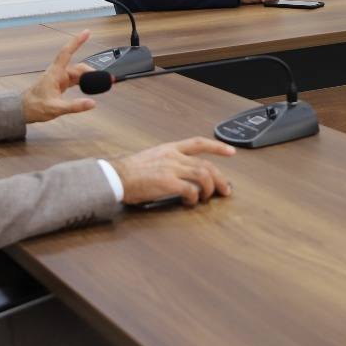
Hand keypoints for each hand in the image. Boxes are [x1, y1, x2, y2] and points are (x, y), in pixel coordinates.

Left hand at [20, 30, 96, 123]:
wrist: (23, 110)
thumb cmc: (34, 106)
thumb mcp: (56, 108)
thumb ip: (75, 106)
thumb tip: (91, 103)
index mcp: (55, 74)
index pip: (67, 53)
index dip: (77, 41)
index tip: (86, 32)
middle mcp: (58, 73)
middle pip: (79, 67)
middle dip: (93, 72)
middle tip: (106, 79)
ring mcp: (59, 79)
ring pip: (78, 74)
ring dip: (89, 78)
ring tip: (100, 85)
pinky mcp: (60, 84)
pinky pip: (75, 80)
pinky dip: (84, 83)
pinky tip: (89, 87)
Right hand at [114, 137, 235, 205]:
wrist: (115, 177)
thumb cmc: (129, 172)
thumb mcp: (152, 158)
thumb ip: (168, 163)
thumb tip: (181, 174)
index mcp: (169, 149)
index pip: (198, 143)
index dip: (217, 147)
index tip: (230, 151)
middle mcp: (173, 156)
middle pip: (206, 165)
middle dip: (220, 178)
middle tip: (226, 189)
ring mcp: (171, 169)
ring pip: (203, 176)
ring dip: (210, 189)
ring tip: (208, 197)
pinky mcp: (168, 183)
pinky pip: (191, 190)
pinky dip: (195, 198)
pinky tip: (191, 202)